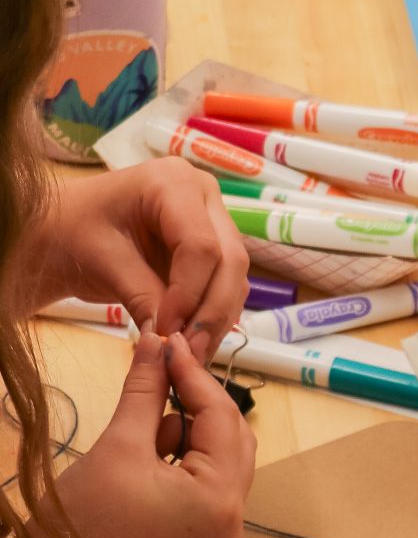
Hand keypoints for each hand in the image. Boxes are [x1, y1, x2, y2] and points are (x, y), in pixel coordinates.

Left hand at [27, 158, 248, 352]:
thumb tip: (171, 340)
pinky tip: (192, 341)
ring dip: (216, 319)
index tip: (166, 331)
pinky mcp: (213, 247)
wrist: (63, 231)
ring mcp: (212, 220)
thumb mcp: (102, 261)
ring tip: (189, 354)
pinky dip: (213, 316)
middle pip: (229, 260)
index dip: (189, 294)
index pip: (200, 245)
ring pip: (234, 277)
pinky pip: (226, 286)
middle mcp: (203, 195)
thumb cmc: (71, 231)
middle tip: (187, 353)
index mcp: (172, 182)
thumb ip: (141, 295)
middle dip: (211, 311)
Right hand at [53, 333, 255, 537]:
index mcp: (222, 500)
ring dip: (187, 429)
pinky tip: (147, 448)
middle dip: (196, 401)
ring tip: (143, 418)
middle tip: (160, 365)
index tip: (169, 339)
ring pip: (218, 459)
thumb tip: (157, 341)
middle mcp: (234, 520)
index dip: (194, 374)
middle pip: (232, 438)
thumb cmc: (83, 520)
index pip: (223, 418)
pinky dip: (182, 457)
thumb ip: (145, 391)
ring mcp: (219, 534)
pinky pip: (204, 483)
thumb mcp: (118, 445)